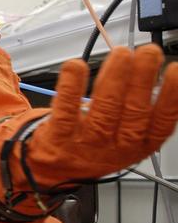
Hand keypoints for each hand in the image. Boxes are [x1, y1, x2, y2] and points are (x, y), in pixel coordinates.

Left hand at [26, 45, 177, 186]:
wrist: (56, 169)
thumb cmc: (96, 145)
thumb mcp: (128, 134)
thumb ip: (142, 105)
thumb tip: (151, 67)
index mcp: (140, 143)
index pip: (161, 123)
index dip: (171, 97)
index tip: (174, 70)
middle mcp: (117, 145)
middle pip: (134, 112)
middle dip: (142, 80)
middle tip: (148, 53)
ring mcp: (88, 143)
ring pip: (105, 109)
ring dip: (115, 78)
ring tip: (122, 54)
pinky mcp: (59, 138)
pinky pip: (67, 110)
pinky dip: (71, 87)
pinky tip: (75, 67)